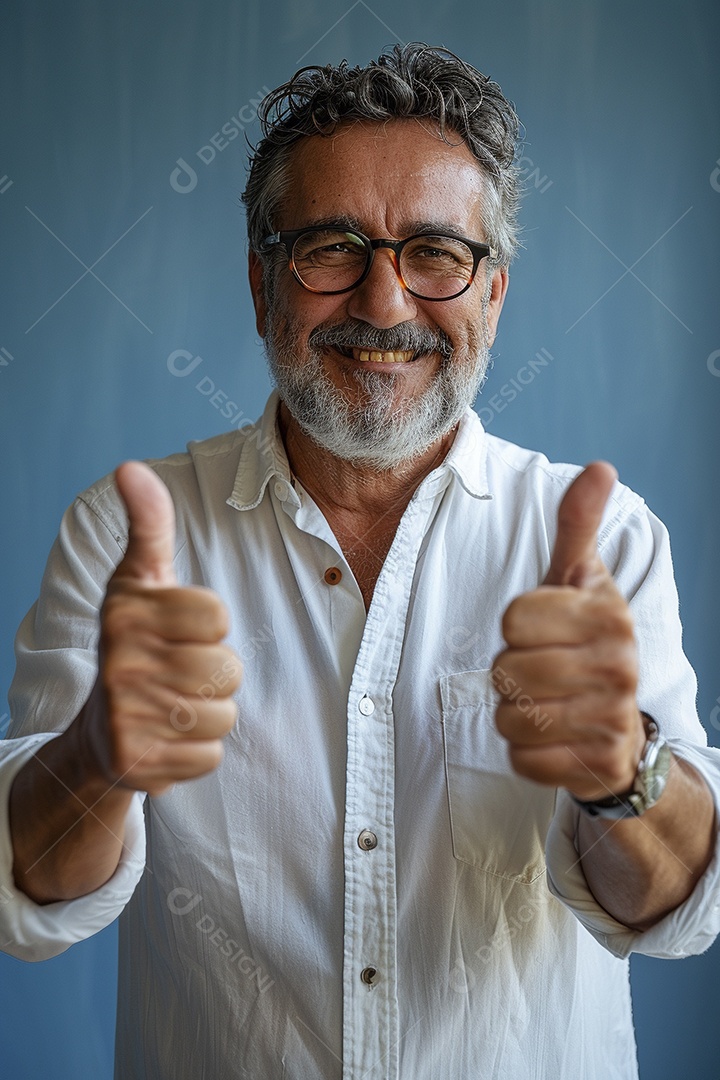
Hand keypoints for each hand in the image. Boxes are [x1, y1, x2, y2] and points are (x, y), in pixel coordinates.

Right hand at [85, 461, 241, 796]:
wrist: (99, 731)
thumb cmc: (134, 644)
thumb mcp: (139, 580)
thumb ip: (148, 524)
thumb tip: (130, 467)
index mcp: (127, 613)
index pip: (217, 617)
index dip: (211, 626)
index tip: (183, 630)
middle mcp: (120, 663)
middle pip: (226, 669)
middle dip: (215, 674)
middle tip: (179, 673)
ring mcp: (126, 716)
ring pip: (223, 714)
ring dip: (209, 713)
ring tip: (175, 705)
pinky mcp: (137, 762)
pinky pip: (210, 755)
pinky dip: (197, 751)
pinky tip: (169, 737)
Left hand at [492, 462, 645, 800]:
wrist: (618, 726)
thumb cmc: (582, 641)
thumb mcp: (578, 581)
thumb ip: (578, 527)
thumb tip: (601, 467)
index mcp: (608, 615)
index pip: (514, 618)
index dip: (514, 626)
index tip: (539, 630)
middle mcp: (619, 667)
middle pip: (507, 671)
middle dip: (508, 673)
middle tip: (537, 671)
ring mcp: (611, 720)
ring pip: (512, 718)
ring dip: (512, 713)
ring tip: (542, 704)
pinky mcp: (596, 766)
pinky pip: (523, 760)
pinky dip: (523, 752)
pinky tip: (550, 738)